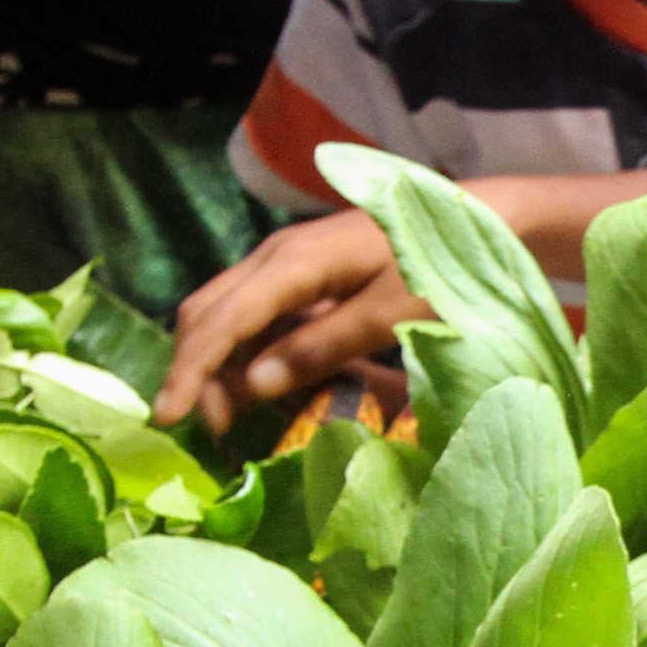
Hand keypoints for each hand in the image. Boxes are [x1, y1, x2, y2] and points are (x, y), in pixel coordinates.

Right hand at [158, 211, 431, 434]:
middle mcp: (278, 256)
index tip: (170, 417)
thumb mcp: (390, 316)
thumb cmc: (439, 268)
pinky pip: (258, 313)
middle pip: (209, 312)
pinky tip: (264, 384)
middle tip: (209, 427)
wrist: (476, 219)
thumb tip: (254, 385)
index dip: (193, 371)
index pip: (224, 320)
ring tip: (233, 415)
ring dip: (221, 363)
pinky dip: (250, 351)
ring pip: (227, 312)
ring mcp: (289, 261)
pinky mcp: (305, 273)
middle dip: (196, 369)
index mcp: (295, 263)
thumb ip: (322, 347)